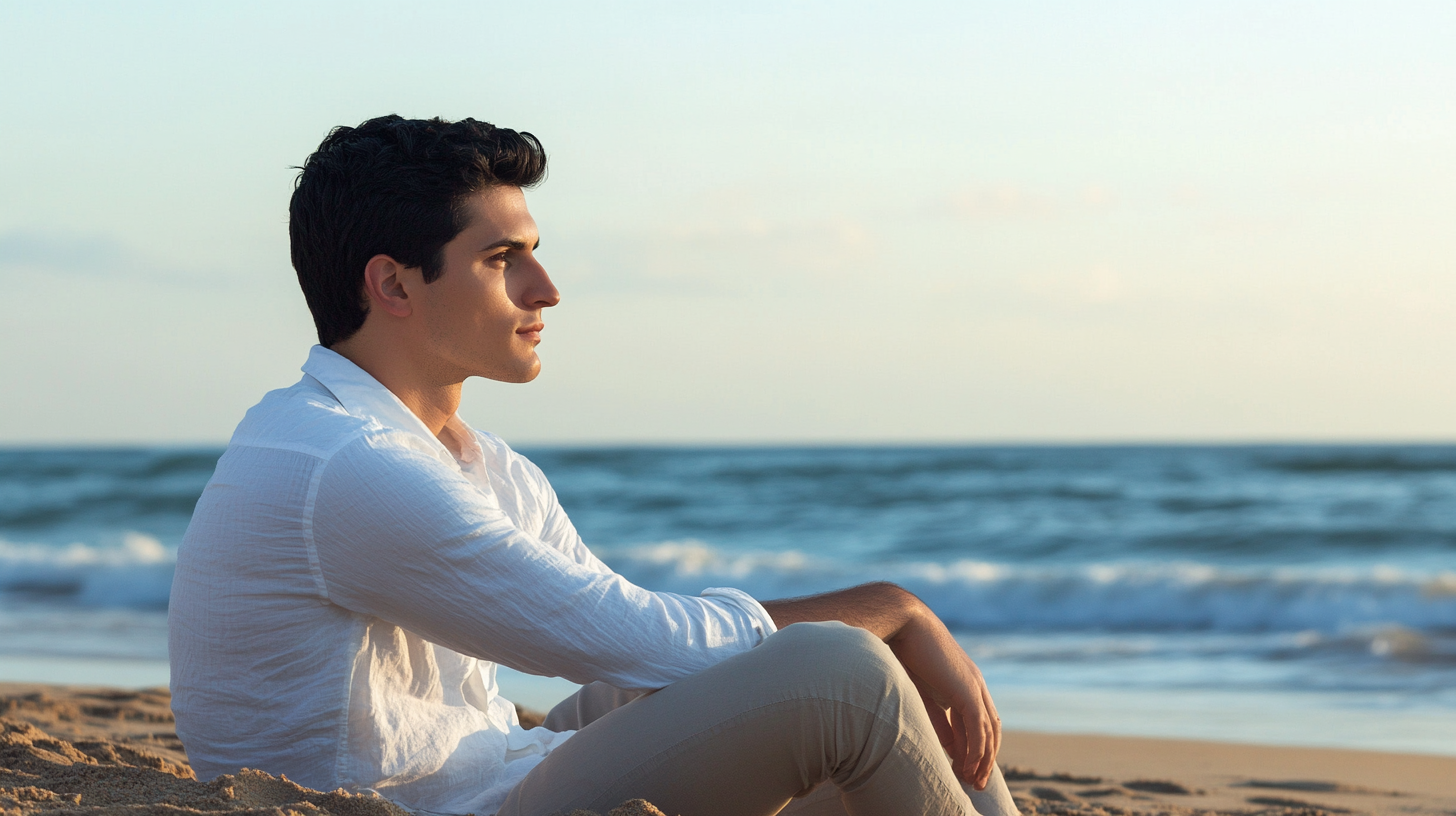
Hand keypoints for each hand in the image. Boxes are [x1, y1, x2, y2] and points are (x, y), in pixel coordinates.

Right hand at [888, 607, 1001, 789]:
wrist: (903, 622)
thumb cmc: (906, 649)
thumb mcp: (923, 689)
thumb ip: (937, 715)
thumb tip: (946, 743)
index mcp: (966, 681)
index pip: (980, 719)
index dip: (977, 745)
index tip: (967, 768)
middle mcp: (976, 684)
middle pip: (991, 728)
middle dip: (986, 757)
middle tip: (977, 782)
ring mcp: (974, 686)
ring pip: (988, 731)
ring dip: (982, 759)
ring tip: (973, 781)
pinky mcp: (967, 690)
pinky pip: (977, 728)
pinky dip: (975, 750)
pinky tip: (967, 766)